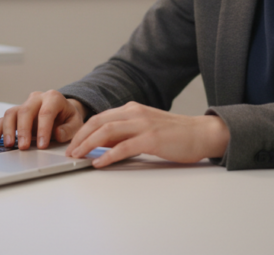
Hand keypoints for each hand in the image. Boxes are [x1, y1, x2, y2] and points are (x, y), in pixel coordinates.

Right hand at [0, 90, 86, 149]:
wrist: (63, 112)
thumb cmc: (68, 118)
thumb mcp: (76, 124)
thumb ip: (68, 129)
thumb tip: (57, 134)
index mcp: (53, 98)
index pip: (46, 112)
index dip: (43, 129)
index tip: (42, 145)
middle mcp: (37, 98)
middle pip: (25, 111)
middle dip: (23, 130)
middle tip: (23, 147)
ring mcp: (25, 105)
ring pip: (11, 113)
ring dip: (8, 129)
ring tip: (9, 145)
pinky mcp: (16, 113)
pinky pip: (4, 119)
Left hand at [65, 101, 229, 167]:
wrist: (202, 133)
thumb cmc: (176, 134)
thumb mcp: (147, 127)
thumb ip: (126, 132)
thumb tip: (104, 144)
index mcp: (133, 109)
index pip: (100, 118)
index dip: (83, 131)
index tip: (73, 143)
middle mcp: (135, 113)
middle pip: (99, 123)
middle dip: (80, 138)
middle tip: (70, 152)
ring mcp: (143, 125)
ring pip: (107, 132)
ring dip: (88, 145)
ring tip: (78, 157)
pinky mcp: (151, 139)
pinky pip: (123, 147)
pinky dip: (108, 155)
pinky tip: (99, 163)